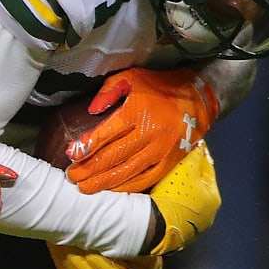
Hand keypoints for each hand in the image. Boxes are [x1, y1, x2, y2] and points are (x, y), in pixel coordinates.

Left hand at [65, 67, 218, 193]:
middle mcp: (148, 135)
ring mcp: (160, 151)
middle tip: (72, 177)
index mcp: (137, 113)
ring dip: (104, 182)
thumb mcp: (131, 78)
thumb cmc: (158, 87)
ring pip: (128, 172)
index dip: (86, 147)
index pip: (106, 134)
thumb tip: (91, 110)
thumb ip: (108, 91)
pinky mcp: (169, 162)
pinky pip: (145, 179)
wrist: (197, 98)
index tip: (71, 155)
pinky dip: (127, 187)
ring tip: (85, 188)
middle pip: (113, 157)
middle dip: (90, 169)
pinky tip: (112, 190)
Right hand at [145, 140, 219, 254]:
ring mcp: (193, 226)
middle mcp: (208, 215)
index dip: (199, 154)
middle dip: (187, 171)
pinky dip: (169, 199)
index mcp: (214, 198)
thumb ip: (195, 154)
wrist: (156, 227)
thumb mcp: (186, 168)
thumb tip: (200, 145)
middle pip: (197, 185)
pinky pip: (174, 209)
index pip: (208, 168)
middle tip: (175, 158)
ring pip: (185, 198)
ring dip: (177, 186)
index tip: (190, 143)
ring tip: (165, 175)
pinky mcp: (177, 233)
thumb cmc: (175, 196)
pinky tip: (158, 193)